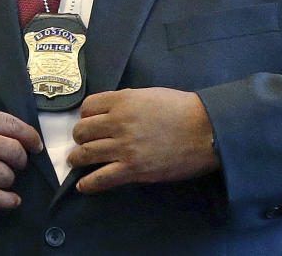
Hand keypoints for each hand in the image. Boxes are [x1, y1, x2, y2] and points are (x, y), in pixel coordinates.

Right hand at [0, 105, 43, 209]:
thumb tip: (14, 133)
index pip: (12, 125)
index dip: (30, 136)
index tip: (36, 145)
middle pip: (12, 151)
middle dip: (21, 160)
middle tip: (18, 163)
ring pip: (3, 175)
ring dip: (9, 180)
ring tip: (4, 178)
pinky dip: (5, 201)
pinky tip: (11, 201)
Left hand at [68, 88, 219, 193]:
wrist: (205, 130)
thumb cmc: (183, 109)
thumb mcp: (150, 94)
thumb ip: (127, 101)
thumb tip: (113, 110)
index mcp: (123, 100)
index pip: (88, 106)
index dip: (86, 115)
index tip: (90, 121)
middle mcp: (118, 122)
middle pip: (82, 130)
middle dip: (80, 136)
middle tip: (85, 142)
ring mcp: (124, 147)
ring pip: (85, 153)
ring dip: (77, 158)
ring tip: (76, 161)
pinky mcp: (133, 169)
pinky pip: (101, 178)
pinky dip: (88, 183)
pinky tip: (83, 185)